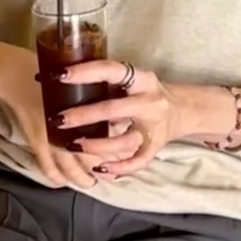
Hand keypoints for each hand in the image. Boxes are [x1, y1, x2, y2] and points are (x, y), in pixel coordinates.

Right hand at [0, 45, 116, 192]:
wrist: (17, 74)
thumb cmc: (50, 74)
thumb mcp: (80, 82)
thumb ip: (97, 98)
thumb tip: (115, 113)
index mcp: (85, 113)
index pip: (105, 140)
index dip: (115, 152)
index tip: (124, 158)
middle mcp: (70, 129)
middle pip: (90, 158)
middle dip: (100, 170)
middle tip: (109, 176)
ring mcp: (52, 139)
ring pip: (70, 168)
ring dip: (81, 179)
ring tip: (89, 183)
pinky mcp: (36, 142)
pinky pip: (47, 167)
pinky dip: (56, 177)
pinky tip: (62, 182)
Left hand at [51, 60, 181, 177]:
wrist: (182, 110)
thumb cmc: (146, 93)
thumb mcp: (133, 81)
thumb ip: (108, 83)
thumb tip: (65, 85)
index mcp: (142, 79)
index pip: (111, 71)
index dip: (85, 72)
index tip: (59, 76)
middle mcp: (149, 102)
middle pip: (114, 110)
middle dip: (83, 115)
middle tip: (58, 120)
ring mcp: (154, 127)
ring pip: (124, 140)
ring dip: (97, 145)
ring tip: (73, 146)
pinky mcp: (156, 147)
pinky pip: (138, 161)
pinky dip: (119, 168)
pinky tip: (99, 169)